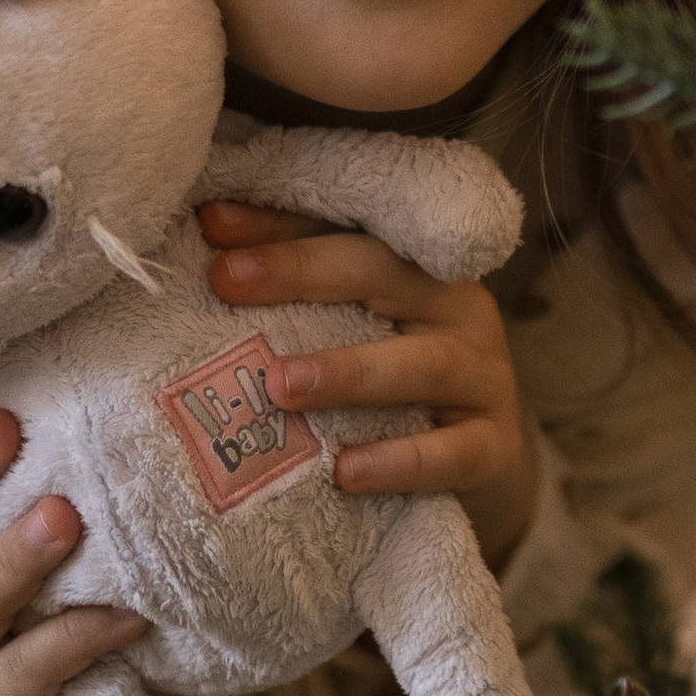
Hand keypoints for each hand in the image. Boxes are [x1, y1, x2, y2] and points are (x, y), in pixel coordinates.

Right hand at [0, 377, 146, 695]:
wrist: (115, 686)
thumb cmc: (79, 578)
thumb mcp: (59, 507)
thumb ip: (54, 450)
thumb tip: (93, 345)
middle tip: (4, 428)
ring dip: (11, 560)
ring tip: (64, 517)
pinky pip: (24, 674)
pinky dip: (73, 639)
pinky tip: (125, 614)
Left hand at [201, 201, 540, 569]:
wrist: (476, 465)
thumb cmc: (391, 387)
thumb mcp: (352, 331)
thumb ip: (294, 300)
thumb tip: (201, 258)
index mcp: (417, 266)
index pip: (346, 228)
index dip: (279, 224)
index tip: (208, 224)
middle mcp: (458, 307)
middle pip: (384, 273)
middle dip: (301, 272)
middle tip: (225, 282)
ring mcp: (484, 377)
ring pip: (422, 364)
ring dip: (348, 372)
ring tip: (280, 386)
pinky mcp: (495, 447)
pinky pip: (452, 453)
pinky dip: (399, 461)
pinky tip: (345, 472)